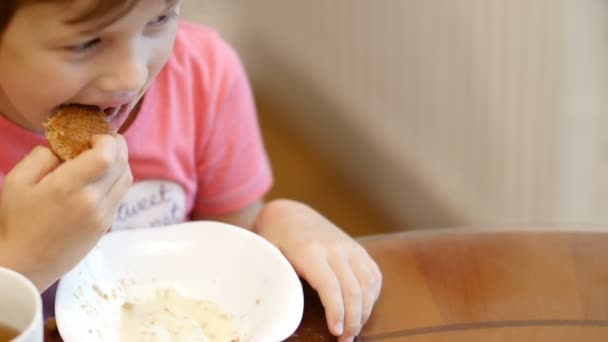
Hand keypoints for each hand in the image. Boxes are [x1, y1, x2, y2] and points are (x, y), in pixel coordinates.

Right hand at [0, 135, 131, 290]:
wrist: (23, 265)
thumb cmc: (15, 221)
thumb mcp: (17, 181)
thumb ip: (42, 156)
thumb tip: (65, 146)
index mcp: (69, 187)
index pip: (107, 155)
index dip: (107, 139)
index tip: (93, 136)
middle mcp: (92, 201)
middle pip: (123, 164)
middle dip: (117, 146)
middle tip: (103, 140)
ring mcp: (103, 216)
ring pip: (126, 180)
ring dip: (120, 163)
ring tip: (103, 158)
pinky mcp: (105, 227)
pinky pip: (120, 196)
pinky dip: (116, 181)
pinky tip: (100, 179)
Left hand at [254, 199, 381, 341]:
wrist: (290, 214)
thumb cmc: (274, 239)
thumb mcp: (268, 257)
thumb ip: (277, 279)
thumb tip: (281, 312)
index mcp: (310, 251)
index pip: (331, 286)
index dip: (337, 311)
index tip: (336, 332)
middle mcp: (335, 248)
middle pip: (354, 289)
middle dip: (353, 320)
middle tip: (345, 340)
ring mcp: (349, 247)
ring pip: (368, 284)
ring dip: (365, 311)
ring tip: (354, 330)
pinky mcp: (358, 249)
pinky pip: (374, 275)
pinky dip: (373, 296)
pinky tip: (362, 311)